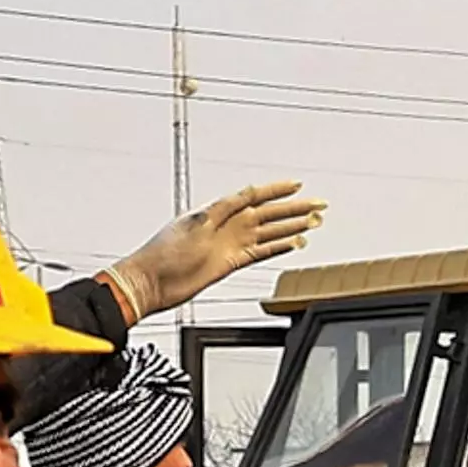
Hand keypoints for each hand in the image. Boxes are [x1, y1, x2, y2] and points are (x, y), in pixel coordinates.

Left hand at [110, 180, 328, 319]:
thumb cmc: (163, 254)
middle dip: (294, 209)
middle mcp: (227, 226)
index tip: (297, 185)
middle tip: (318, 205)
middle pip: (268, 214)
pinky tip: (293, 244)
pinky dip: (279, 248)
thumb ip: (223, 209)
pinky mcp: (230, 263)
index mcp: (218, 212)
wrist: (149, 282)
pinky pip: (261, 253)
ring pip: (269, 232)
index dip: (276, 190)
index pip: (254, 196)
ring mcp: (230, 245)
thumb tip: (248, 195)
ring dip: (291, 227)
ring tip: (314, 222)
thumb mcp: (196, 222)